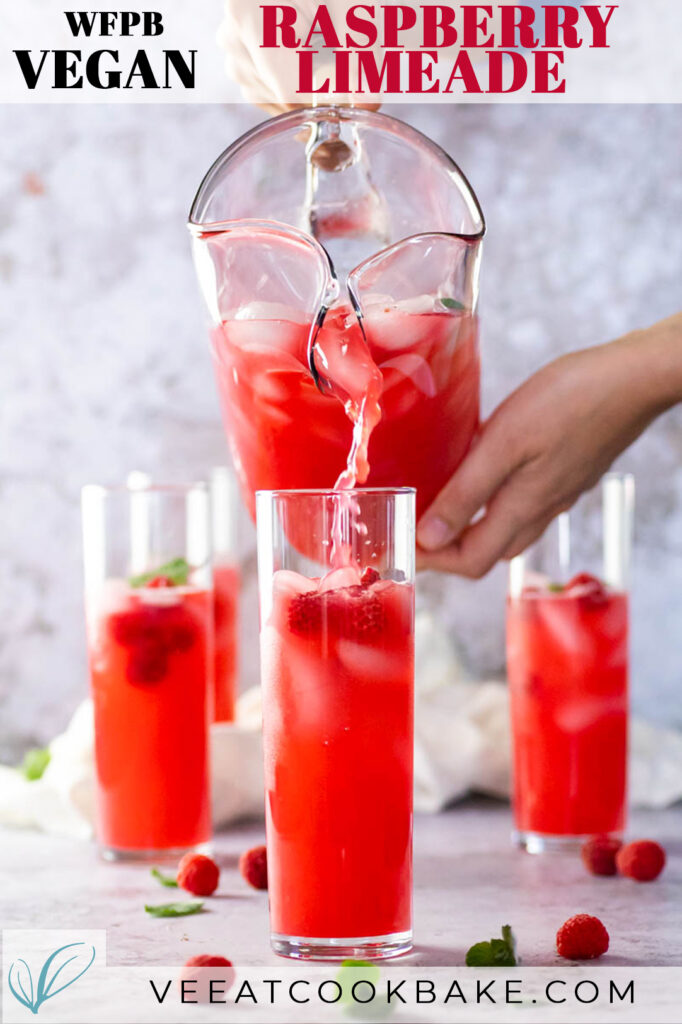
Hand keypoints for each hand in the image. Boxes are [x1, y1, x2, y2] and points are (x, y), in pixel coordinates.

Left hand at [416, 315, 681, 576]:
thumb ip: (467, 492)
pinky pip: (524, 501)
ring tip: (440, 499)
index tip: (401, 544)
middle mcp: (541, 508)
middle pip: (487, 550)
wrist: (634, 378)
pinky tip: (482, 469)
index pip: (469, 561)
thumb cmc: (571, 401)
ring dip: (471, 524)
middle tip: (414, 523)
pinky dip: (494, 498)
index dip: (432, 562)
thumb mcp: (504, 443)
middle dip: (447, 548)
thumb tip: (430, 537)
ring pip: (507, 527)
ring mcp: (558, 491)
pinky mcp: (567, 470)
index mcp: (522, 508)